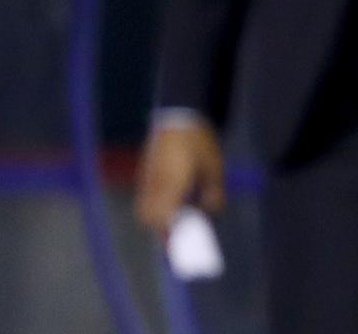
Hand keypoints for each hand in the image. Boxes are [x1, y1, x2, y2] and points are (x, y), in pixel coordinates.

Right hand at [135, 119, 226, 240]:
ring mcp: (147, 177)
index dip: (171, 233)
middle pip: (148, 216)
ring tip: (177, 217)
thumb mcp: (214, 167)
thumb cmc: (198, 141)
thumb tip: (211, 211)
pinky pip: (144, 196)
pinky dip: (154, 204)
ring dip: (157, 216)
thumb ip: (213, 192)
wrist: (178, 115)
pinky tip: (171, 200)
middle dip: (162, 227)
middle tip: (180, 231)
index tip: (182, 243)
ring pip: (144, 207)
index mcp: (171, 185)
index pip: (163, 218)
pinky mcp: (145, 171)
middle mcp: (155, 185)